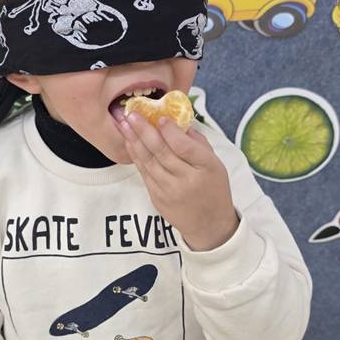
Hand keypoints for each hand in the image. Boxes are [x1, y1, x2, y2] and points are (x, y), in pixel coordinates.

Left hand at [120, 111, 238, 251]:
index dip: (170, 132)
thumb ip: (197, 143)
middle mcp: (187, 180)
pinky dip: (136, 156)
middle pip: (162, 152)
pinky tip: (129, 143)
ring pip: (149, 162)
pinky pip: (144, 173)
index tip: (159, 117)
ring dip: (134, 141)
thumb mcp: (215, 164)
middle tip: (132, 114)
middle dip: (144, 131)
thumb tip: (177, 122)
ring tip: (124, 124)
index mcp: (207, 168)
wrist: (209, 225)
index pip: (185, 147)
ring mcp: (170, 191)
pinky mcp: (157, 198)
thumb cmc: (213, 189)